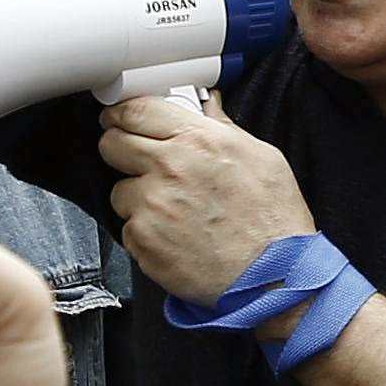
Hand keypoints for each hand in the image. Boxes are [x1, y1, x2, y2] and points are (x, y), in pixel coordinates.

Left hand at [97, 94, 315, 305]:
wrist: (273, 276)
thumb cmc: (274, 221)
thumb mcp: (263, 159)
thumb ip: (224, 129)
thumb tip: (208, 109)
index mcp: (199, 140)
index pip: (137, 110)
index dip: (123, 113)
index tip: (120, 119)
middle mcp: (170, 168)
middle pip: (112, 144)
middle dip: (121, 149)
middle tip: (136, 160)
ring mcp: (151, 205)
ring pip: (119, 190)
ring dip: (137, 198)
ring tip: (174, 212)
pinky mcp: (143, 239)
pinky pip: (129, 228)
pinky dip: (146, 232)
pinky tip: (176, 236)